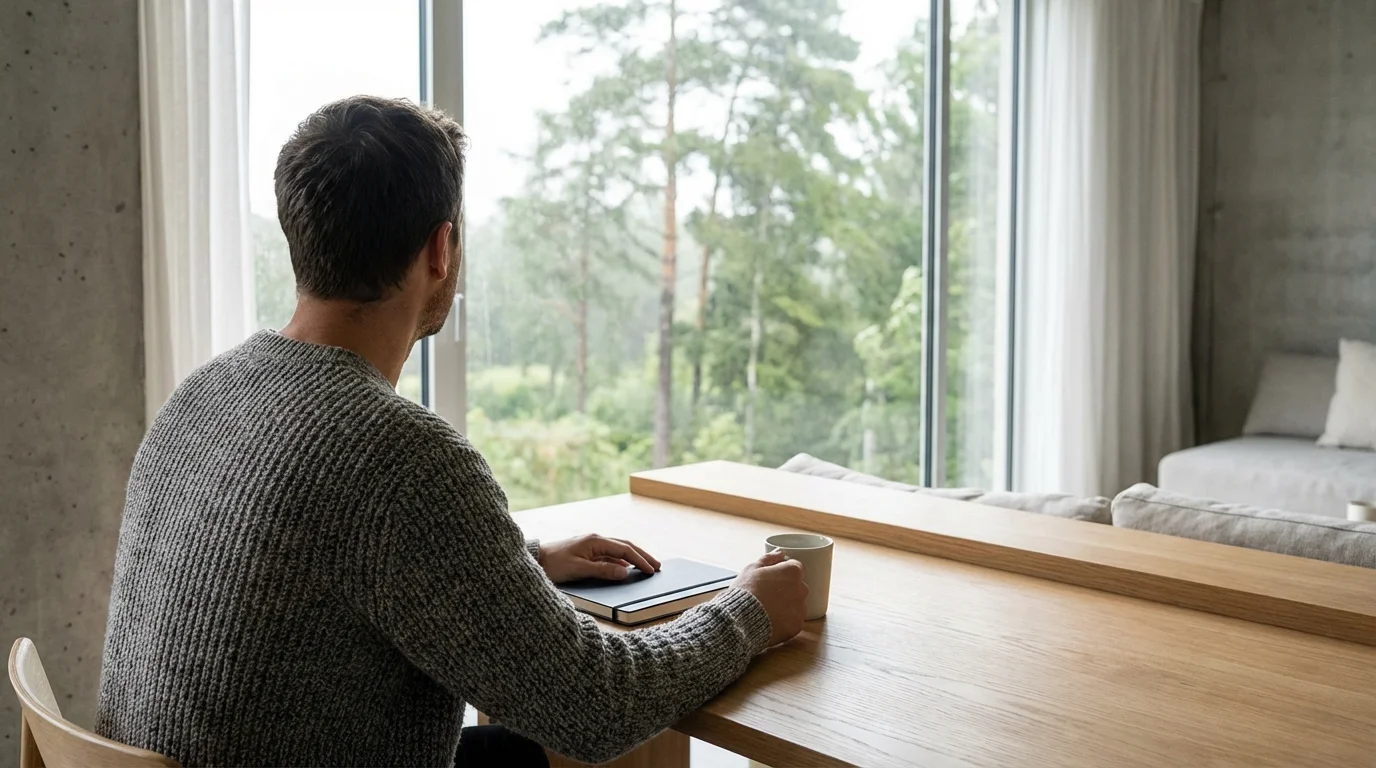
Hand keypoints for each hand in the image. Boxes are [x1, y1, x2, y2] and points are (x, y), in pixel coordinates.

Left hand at [539, 534, 661, 583]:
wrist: (535, 559)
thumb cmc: (554, 564)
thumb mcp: (579, 569)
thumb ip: (603, 570)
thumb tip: (625, 572)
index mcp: (596, 541)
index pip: (625, 550)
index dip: (640, 560)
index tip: (652, 570)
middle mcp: (596, 539)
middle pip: (625, 546)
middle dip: (642, 555)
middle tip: (657, 565)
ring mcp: (592, 544)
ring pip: (619, 550)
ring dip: (634, 557)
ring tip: (646, 566)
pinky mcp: (588, 551)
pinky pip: (610, 555)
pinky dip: (622, 561)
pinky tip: (626, 568)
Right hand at [732, 551, 808, 646]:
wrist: (740, 620)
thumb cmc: (745, 592)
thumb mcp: (752, 568)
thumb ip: (769, 558)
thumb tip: (780, 552)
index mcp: (792, 571)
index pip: (795, 568)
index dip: (782, 572)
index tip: (771, 579)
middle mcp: (802, 588)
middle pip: (798, 586)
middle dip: (786, 589)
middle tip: (767, 595)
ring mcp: (801, 608)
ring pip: (797, 604)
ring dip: (787, 605)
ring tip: (767, 609)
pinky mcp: (797, 625)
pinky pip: (793, 621)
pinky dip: (785, 621)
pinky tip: (771, 620)